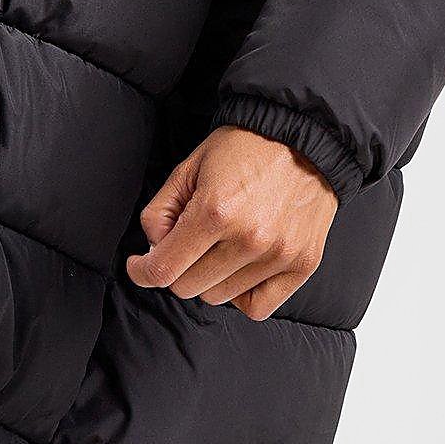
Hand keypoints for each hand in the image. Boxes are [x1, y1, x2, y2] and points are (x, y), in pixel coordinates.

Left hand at [125, 124, 336, 320]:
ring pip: (220, 297)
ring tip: (221, 246)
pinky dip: (243, 295)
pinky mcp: (303, 264)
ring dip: (211, 278)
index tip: (140, 266)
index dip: (142, 271)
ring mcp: (278, 255)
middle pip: (188, 287)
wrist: (305, 135)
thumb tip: (155, 247)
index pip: (164, 269)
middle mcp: (249, 238)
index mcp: (215, 211)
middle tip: (189, 243)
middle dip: (178, 267)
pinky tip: (241, 269)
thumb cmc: (247, 146)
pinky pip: (259, 307)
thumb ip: (161, 209)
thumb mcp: (191, 165)